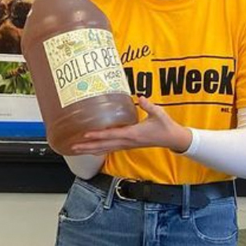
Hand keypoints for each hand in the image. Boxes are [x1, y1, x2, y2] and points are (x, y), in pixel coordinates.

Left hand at [70, 96, 192, 155]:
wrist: (172, 139)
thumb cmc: (165, 126)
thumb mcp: (159, 114)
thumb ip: (149, 106)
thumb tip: (140, 96)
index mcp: (133, 134)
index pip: (112, 135)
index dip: (98, 135)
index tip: (85, 135)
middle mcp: (127, 142)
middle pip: (104, 146)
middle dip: (88, 146)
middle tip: (73, 146)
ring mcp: (126, 145)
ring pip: (105, 149)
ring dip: (90, 150)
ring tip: (76, 149)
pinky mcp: (127, 146)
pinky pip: (110, 149)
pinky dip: (98, 149)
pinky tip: (90, 149)